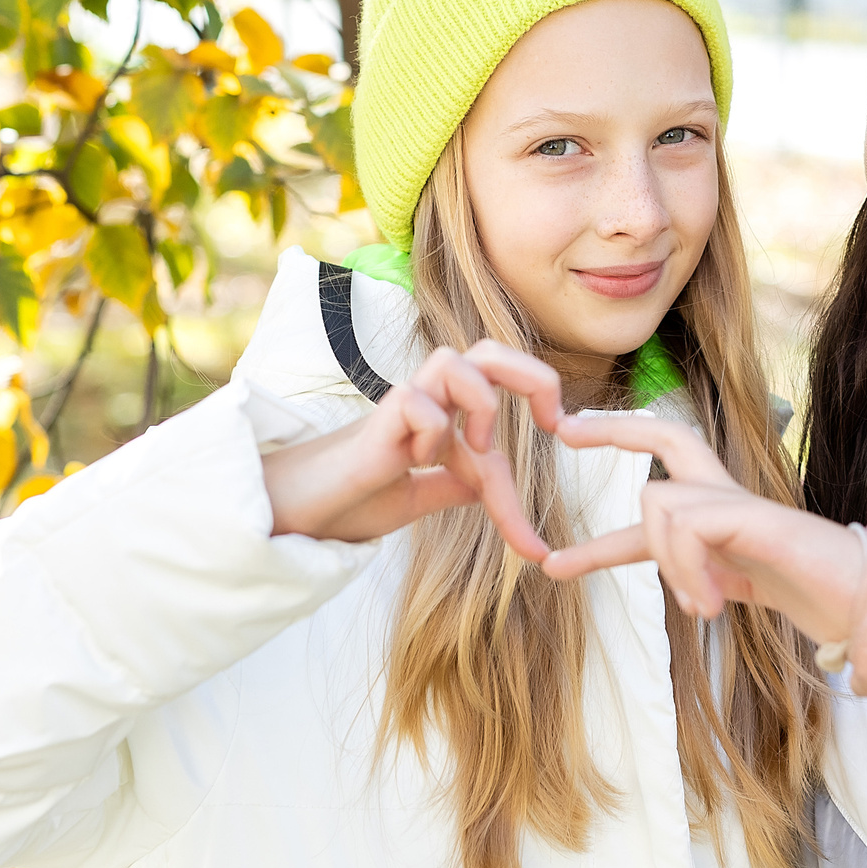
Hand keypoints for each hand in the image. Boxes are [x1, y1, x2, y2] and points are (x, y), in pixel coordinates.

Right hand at [260, 341, 564, 557]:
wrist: (300, 517)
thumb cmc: (352, 499)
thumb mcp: (420, 497)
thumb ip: (455, 485)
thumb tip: (490, 485)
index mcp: (444, 414)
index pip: (505, 400)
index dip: (541, 422)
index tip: (566, 447)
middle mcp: (427, 400)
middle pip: (489, 350)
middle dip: (532, 375)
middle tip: (551, 421)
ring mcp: (401, 405)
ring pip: (456, 361)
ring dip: (482, 404)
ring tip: (474, 449)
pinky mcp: (376, 421)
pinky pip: (419, 402)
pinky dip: (434, 431)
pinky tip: (417, 462)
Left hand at [542, 410, 866, 643]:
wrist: (865, 602)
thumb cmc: (809, 593)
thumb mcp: (732, 585)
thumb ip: (698, 576)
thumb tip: (672, 593)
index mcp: (720, 505)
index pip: (665, 460)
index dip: (619, 440)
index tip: (567, 435)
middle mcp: (728, 493)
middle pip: (667, 435)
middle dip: (612, 430)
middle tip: (564, 433)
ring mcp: (743, 502)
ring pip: (659, 503)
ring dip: (665, 563)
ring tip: (700, 605)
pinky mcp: (756, 517)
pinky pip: (688, 527)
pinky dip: (687, 570)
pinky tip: (712, 606)